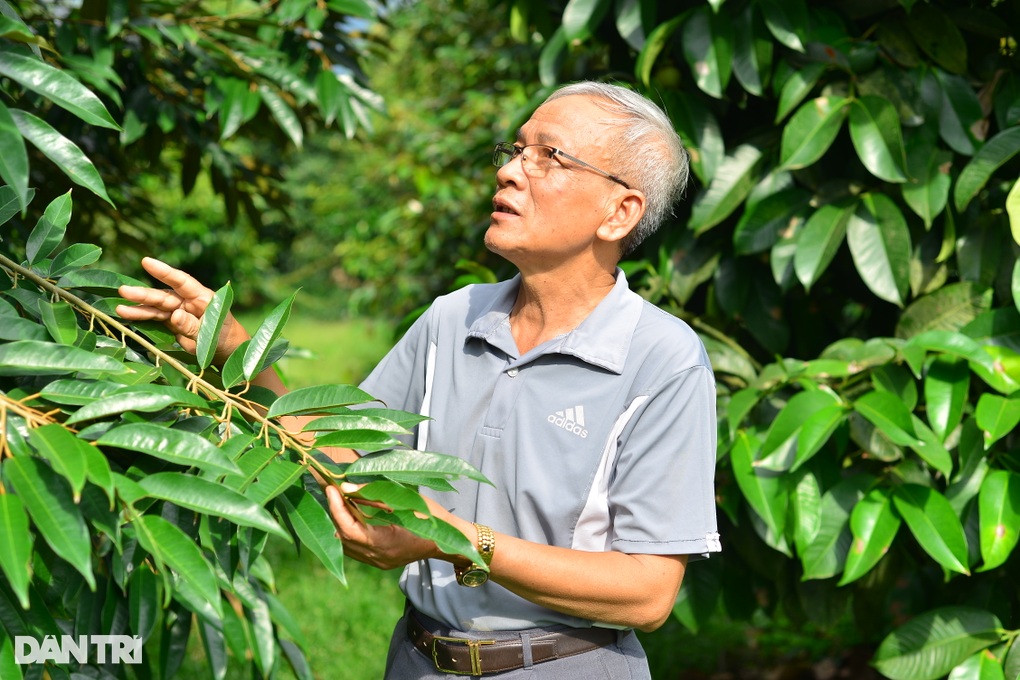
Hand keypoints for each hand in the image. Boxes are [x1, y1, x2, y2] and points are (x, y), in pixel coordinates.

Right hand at [116, 257, 248, 363]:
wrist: (227, 352)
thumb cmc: (224, 339)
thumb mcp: (210, 334)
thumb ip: (193, 325)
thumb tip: (174, 315)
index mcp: (202, 298)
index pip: (182, 282)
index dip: (164, 272)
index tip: (146, 262)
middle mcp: (188, 301)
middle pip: (164, 295)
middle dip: (144, 294)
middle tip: (123, 290)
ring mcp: (178, 311)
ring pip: (156, 307)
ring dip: (138, 308)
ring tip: (119, 308)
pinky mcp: (172, 323)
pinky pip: (155, 318)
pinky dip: (141, 318)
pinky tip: (125, 315)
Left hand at [325, 483, 444, 570]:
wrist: (448, 541)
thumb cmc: (430, 516)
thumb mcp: (403, 500)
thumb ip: (372, 495)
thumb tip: (345, 487)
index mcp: (385, 543)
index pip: (349, 529)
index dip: (337, 508)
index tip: (331, 489)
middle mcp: (378, 557)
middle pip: (344, 538)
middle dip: (335, 513)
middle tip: (333, 491)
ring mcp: (378, 562)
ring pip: (346, 546)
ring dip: (340, 524)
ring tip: (340, 501)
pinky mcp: (380, 562)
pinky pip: (355, 550)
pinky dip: (349, 532)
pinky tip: (352, 516)